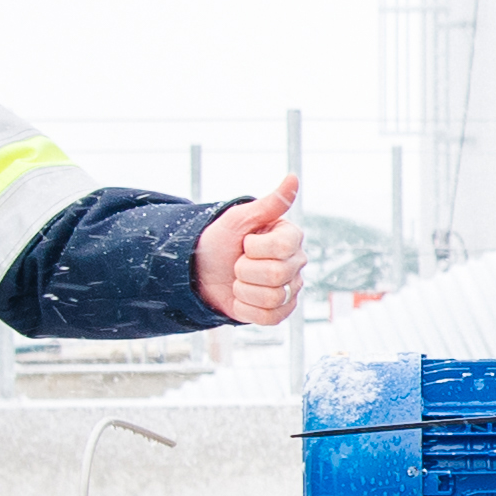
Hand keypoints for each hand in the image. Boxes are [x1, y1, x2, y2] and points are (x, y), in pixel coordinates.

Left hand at [195, 174, 305, 326]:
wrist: (200, 271)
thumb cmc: (220, 241)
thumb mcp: (239, 219)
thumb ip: (270, 203)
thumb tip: (293, 178)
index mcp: (291, 237)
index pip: (283, 247)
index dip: (255, 247)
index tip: (244, 242)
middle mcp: (296, 263)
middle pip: (277, 275)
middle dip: (244, 270)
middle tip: (237, 263)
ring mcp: (290, 289)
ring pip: (273, 298)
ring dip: (243, 290)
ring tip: (237, 280)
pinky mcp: (280, 312)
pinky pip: (270, 318)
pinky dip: (247, 308)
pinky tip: (241, 297)